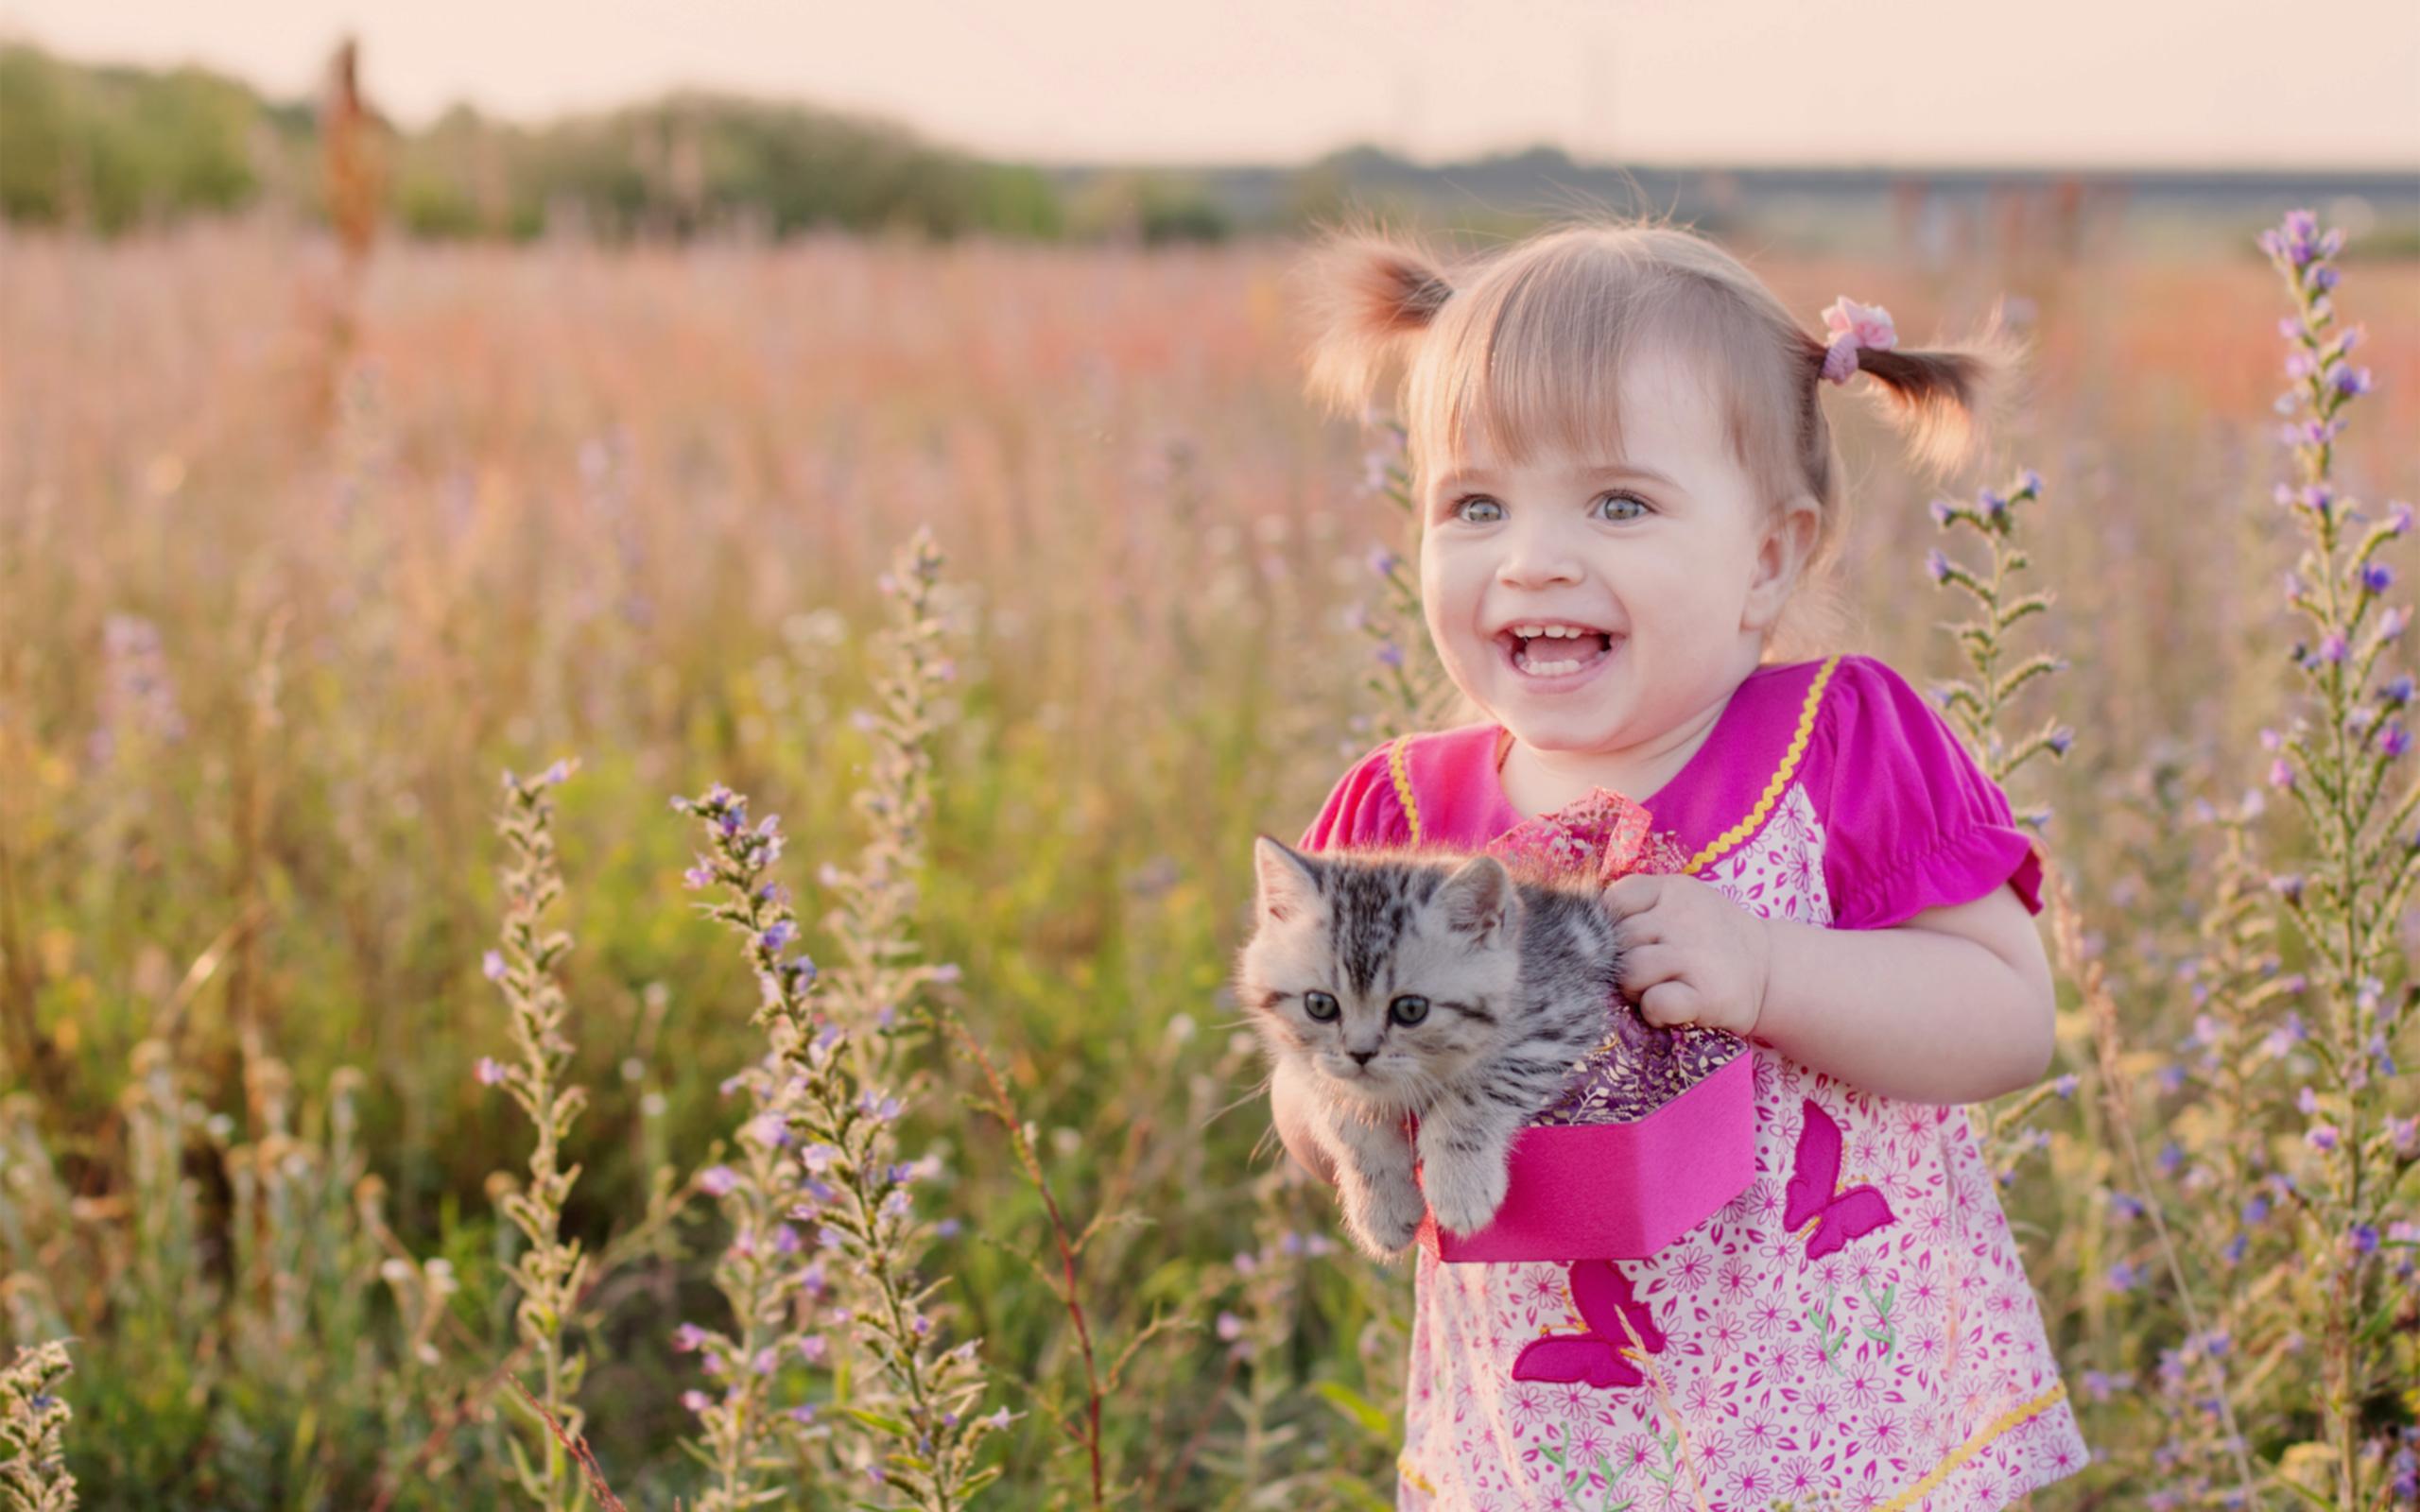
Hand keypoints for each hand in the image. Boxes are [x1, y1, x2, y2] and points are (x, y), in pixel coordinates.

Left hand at [1600, 874, 1770, 1038]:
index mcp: (1671, 890)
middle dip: (1618, 963)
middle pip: (1617, 941)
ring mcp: (1695, 956)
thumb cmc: (1710, 937)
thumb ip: (1638, 905)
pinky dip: (1654, 1011)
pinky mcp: (1706, 995)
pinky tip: (1668, 1008)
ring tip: (1653, 990)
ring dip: (1633, 989)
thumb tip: (1582, 924)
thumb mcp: (1680, 902)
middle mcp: (1682, 918)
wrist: (1769, 970)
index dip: (1609, 925)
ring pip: (1630, 972)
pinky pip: (1657, 1003)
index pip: (1615, 899)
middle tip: (1639, 974)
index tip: (1624, 941)